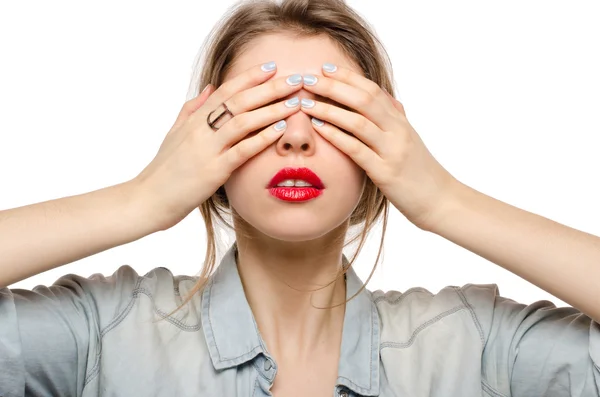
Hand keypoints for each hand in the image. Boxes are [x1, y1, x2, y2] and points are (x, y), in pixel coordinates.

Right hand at [132, 62, 302, 230]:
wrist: (147, 199)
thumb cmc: (164, 169)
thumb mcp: (175, 133)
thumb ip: (192, 109)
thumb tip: (210, 87)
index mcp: (194, 119)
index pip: (225, 90)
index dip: (249, 77)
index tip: (272, 66)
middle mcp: (201, 129)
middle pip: (239, 101)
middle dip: (270, 88)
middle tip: (296, 79)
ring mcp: (207, 149)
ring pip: (243, 121)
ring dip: (272, 110)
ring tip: (296, 102)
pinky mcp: (213, 171)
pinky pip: (241, 150)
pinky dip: (262, 138)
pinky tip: (280, 130)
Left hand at [300, 65, 459, 230]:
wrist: (441, 201)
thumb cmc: (420, 173)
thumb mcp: (409, 141)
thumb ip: (396, 120)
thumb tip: (387, 101)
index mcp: (400, 122)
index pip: (372, 90)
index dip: (348, 76)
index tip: (325, 67)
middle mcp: (398, 131)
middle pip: (364, 99)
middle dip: (333, 86)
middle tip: (308, 78)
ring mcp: (392, 151)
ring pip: (358, 121)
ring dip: (329, 110)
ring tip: (306, 103)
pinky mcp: (385, 172)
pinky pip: (357, 150)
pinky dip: (336, 136)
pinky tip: (319, 128)